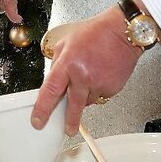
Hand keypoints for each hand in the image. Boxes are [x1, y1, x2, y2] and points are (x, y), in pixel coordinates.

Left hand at [31, 6, 139, 135]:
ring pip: (87, 100)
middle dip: (69, 120)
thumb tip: (53, 82)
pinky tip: (101, 74)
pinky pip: (101, 95)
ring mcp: (99, 83)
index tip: (38, 121)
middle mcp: (83, 75)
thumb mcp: (66, 42)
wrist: (122, 32)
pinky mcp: (112, 88)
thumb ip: (57, 63)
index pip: (50, 91)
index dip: (43, 109)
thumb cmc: (95, 33)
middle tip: (68, 129)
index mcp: (68, 63)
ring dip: (85, 94)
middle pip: (72, 106)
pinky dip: (99, 89)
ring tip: (91, 74)